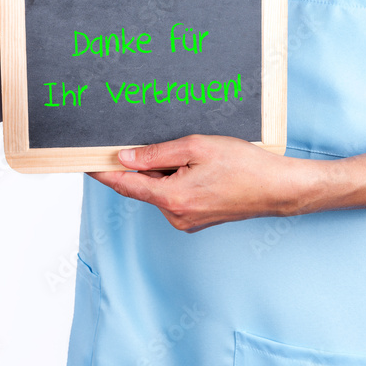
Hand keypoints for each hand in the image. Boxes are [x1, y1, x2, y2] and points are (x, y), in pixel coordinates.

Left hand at [88, 135, 311, 231]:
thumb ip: (155, 154)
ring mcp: (186, 221)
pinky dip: (176, 181)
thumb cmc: (244, 165)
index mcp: (172, 198)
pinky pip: (174, 197)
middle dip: (144, 165)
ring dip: (164, 172)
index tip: (85, 161)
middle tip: (161, 144)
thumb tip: (125, 158)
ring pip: (159, 191)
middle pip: (143, 186)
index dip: (102, 172)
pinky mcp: (196, 220)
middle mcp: (175, 215)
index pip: (124, 185)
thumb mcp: (195, 147)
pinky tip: (198, 168)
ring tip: (194, 157)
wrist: (279, 189)